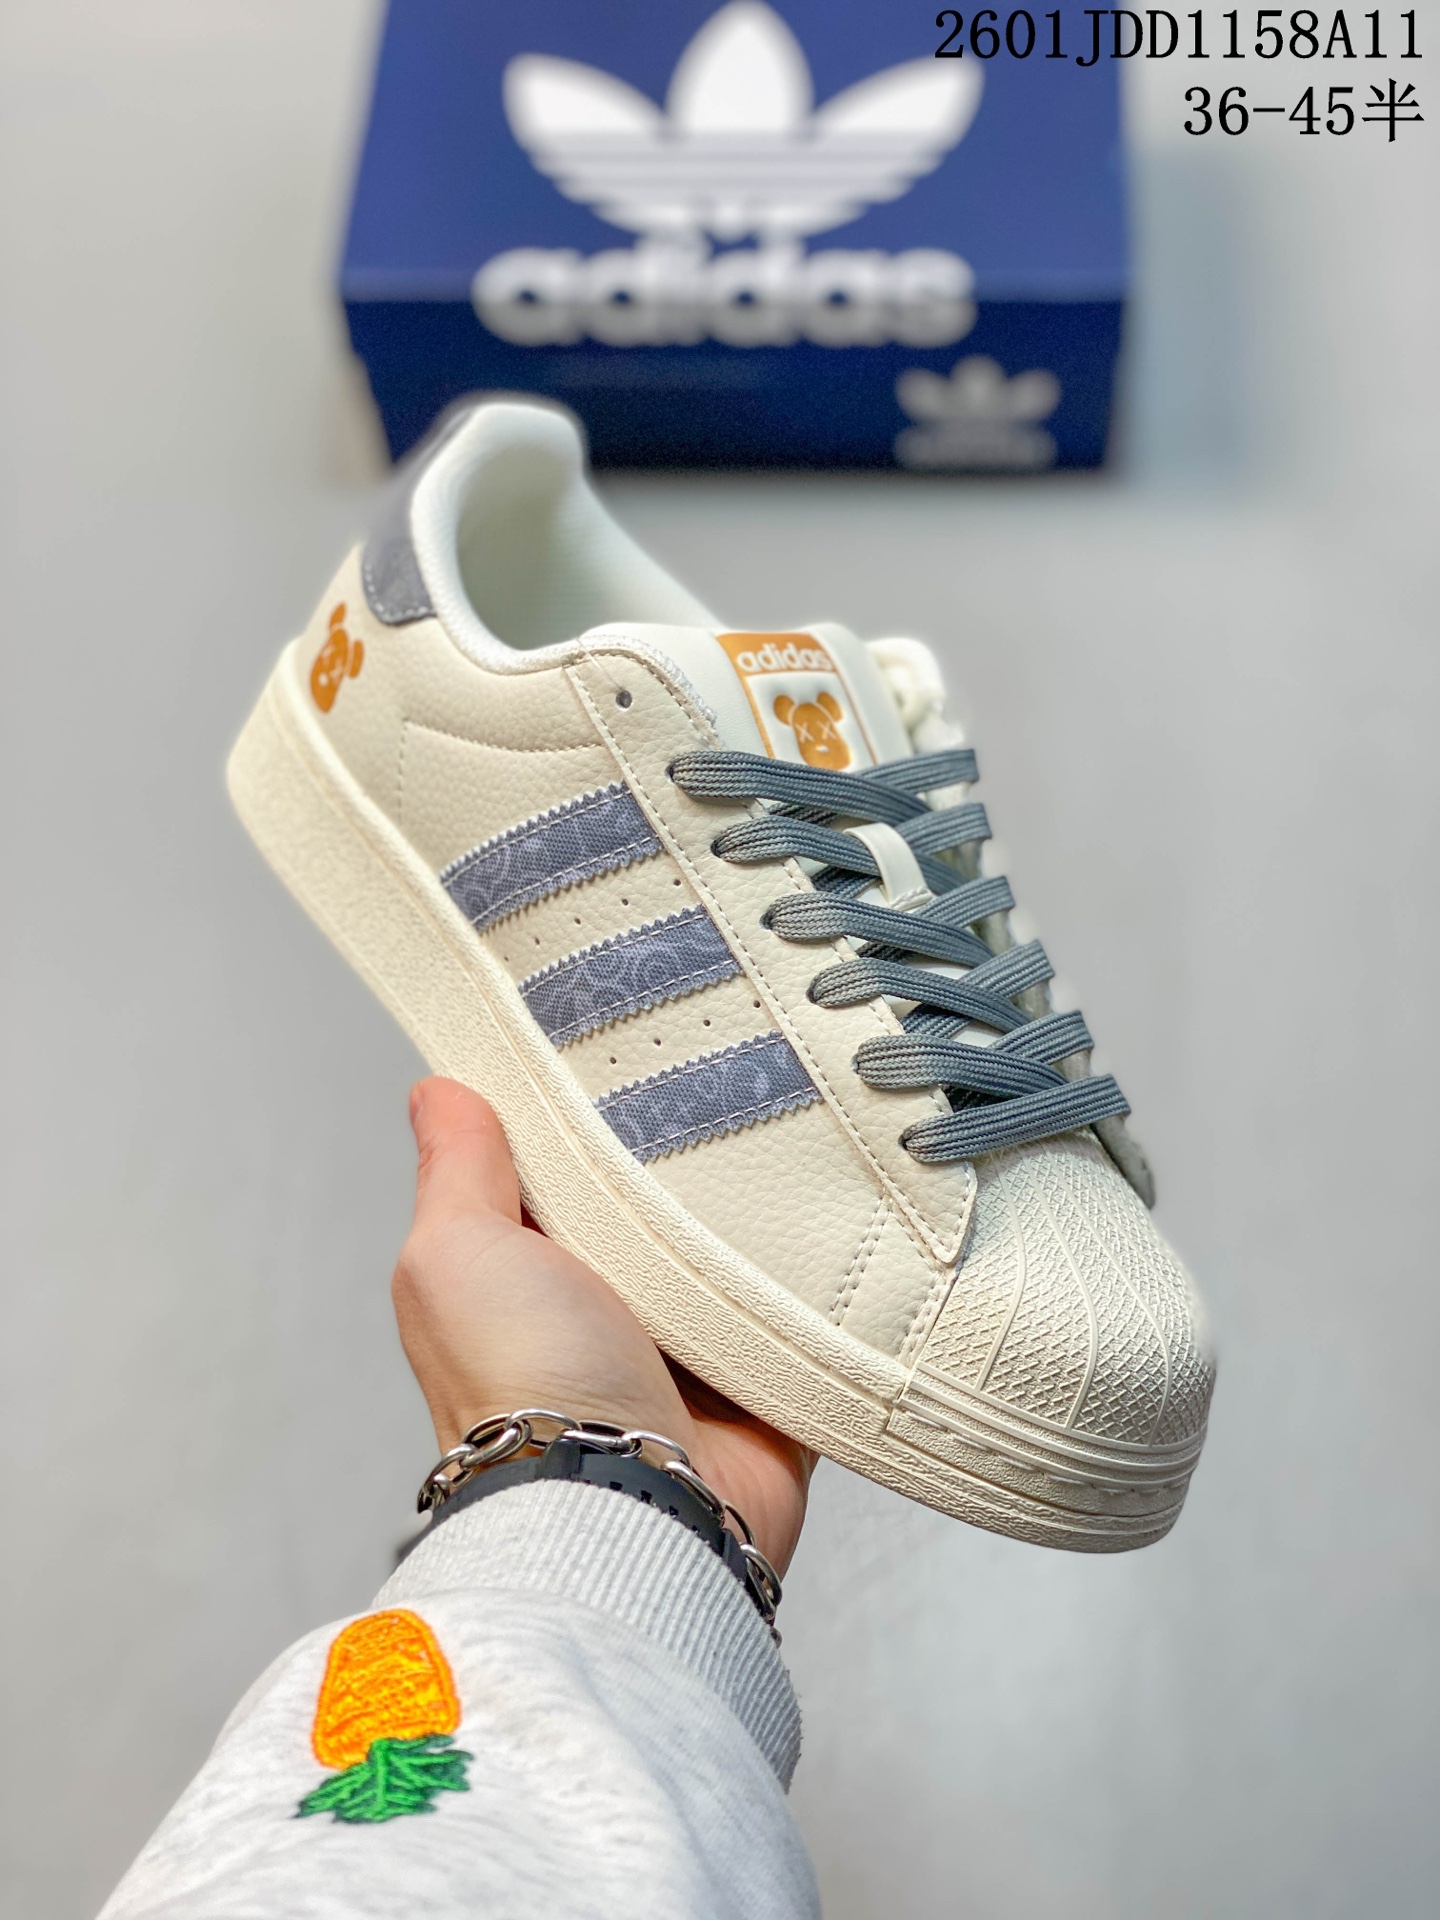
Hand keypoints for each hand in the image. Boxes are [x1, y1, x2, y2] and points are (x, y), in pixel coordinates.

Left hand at [392, 1076, 813, 1574]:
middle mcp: (605, 1306)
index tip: (621, 1044)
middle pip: (658, 1199)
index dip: (586, 1110)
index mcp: (527, 1272)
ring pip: (737, 1247)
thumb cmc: (522, 1391)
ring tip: (786, 1142)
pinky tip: (831, 1221)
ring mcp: (688, 1345)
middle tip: (724, 1082)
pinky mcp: (764, 1379)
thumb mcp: (457, 1252)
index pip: (562, 1167)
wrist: (627, 1507)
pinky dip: (819, 1277)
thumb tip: (438, 1091)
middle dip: (688, 1152)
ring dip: (757, 1214)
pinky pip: (807, 1308)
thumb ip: (455, 1170)